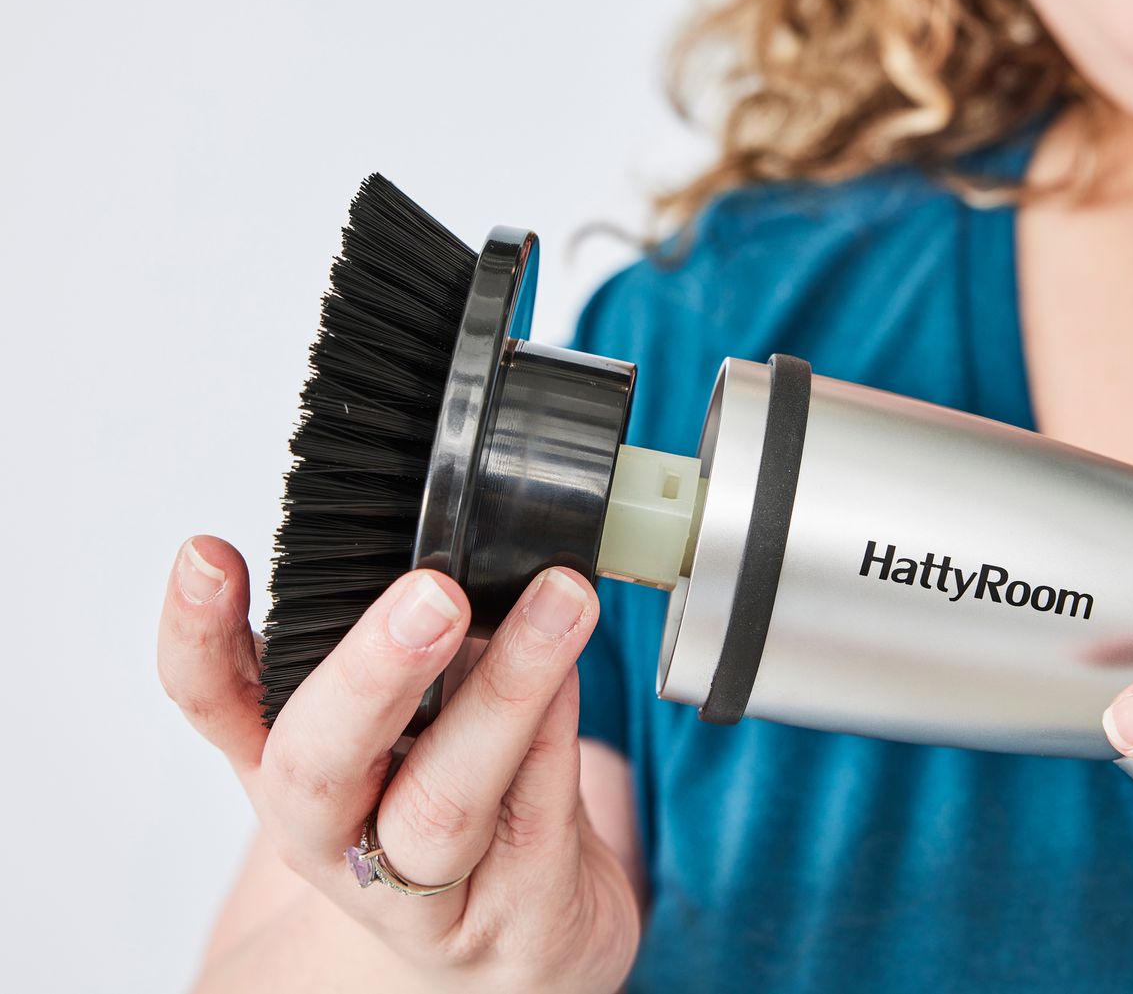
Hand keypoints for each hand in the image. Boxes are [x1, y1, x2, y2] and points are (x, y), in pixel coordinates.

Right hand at [158, 537, 639, 992]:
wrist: (514, 954)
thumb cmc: (449, 817)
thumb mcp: (403, 732)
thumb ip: (411, 654)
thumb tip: (459, 535)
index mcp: (290, 773)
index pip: (216, 705)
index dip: (199, 636)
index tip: (209, 555)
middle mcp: (336, 840)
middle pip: (318, 769)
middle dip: (372, 673)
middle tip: (433, 595)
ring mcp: (422, 896)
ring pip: (446, 801)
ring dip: (507, 690)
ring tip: (558, 604)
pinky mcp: (516, 922)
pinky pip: (538, 820)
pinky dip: (559, 734)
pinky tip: (578, 675)